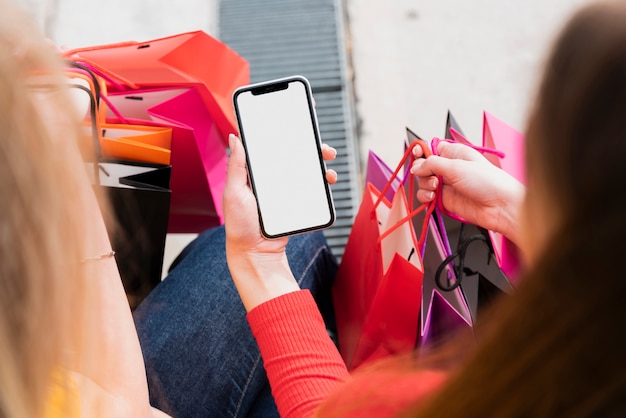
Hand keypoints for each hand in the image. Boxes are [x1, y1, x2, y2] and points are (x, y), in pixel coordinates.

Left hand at [223, 134, 336, 310]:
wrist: (257, 252)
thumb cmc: (240, 224)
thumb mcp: (234, 192)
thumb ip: (236, 166)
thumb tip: (235, 137)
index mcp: (255, 171)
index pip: (269, 145)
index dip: (281, 130)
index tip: (294, 116)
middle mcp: (271, 177)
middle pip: (292, 153)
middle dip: (308, 143)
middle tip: (319, 143)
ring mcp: (285, 188)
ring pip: (305, 167)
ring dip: (319, 159)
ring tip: (328, 158)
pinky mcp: (297, 200)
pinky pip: (312, 186)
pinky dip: (323, 179)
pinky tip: (327, 178)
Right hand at [411, 141, 524, 244]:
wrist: (500, 206)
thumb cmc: (488, 182)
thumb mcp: (457, 166)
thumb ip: (432, 164)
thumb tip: (415, 166)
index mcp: (454, 153)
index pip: (431, 148)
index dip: (422, 151)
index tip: (418, 155)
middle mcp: (449, 168)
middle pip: (423, 166)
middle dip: (422, 171)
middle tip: (431, 176)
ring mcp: (446, 184)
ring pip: (422, 182)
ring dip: (424, 185)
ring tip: (435, 188)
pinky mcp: (444, 200)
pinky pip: (426, 196)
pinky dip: (425, 197)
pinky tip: (433, 197)